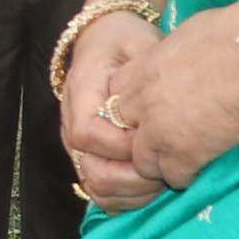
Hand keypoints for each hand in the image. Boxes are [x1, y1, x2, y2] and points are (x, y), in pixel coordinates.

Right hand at [58, 13, 168, 208]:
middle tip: (168, 171)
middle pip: (91, 170)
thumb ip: (145, 75)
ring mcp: (77, 145)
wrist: (104, 39)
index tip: (155, 139)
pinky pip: (101, 190)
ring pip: (95, 187)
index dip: (122, 145)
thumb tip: (155, 112)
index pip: (88, 134)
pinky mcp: (88, 156)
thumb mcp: (139, 44)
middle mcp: (71, 123)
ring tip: (163, 181)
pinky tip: (151, 188)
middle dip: (133, 179)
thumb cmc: (126, 41)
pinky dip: (127, 198)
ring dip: (132, 193)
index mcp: (80, 93)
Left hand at [99, 7, 238, 195]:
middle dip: (142, 138)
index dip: (135, 106)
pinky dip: (188, 176)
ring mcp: (160, 131)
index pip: (117, 96)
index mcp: (144, 69)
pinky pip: (175, 177)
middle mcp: (144, 102)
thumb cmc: (235, 33)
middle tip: (169, 138)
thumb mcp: (189, 34)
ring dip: (162, 163)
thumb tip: (183, 56)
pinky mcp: (186, 154)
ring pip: (143, 162)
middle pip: (123, 132)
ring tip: (185, 159)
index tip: (154, 110)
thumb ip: (174, 56)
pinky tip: (203, 168)